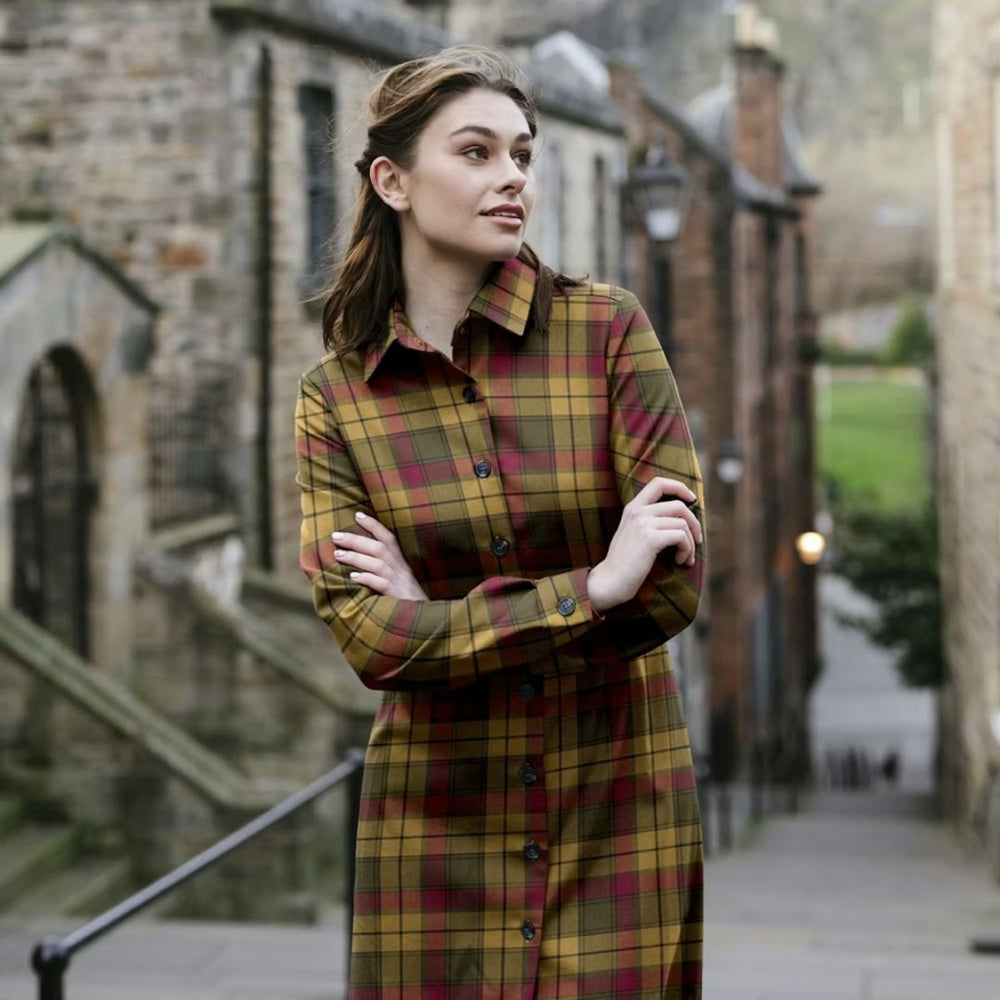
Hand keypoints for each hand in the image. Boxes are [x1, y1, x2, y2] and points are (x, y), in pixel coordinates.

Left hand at [332, 512, 428, 600]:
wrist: (423, 617)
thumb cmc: (406, 598)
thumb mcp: (398, 579)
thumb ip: (383, 567)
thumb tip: (357, 556)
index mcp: (401, 562)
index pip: (388, 538)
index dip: (374, 525)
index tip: (357, 515)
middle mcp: (401, 569)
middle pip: (379, 548)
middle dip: (356, 540)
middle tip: (335, 536)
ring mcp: (399, 582)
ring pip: (378, 564)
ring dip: (356, 557)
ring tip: (337, 554)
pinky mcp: (397, 596)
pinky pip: (381, 584)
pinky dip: (367, 578)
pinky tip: (352, 577)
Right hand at [587, 477, 702, 612]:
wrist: (610, 581)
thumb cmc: (626, 562)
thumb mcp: (634, 534)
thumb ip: (650, 521)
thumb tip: (682, 517)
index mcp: (633, 508)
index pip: (659, 483)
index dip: (680, 487)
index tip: (692, 499)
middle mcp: (637, 511)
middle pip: (679, 506)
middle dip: (694, 523)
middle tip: (697, 540)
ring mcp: (643, 523)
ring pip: (683, 523)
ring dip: (691, 543)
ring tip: (686, 557)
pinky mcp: (650, 539)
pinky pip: (681, 537)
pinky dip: (686, 550)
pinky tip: (680, 561)